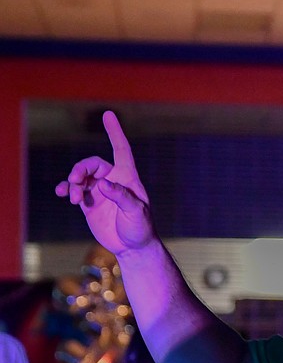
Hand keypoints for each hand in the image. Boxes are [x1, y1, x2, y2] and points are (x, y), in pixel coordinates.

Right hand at [54, 111, 154, 255]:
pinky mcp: (88, 203)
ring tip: (71, 197)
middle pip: (92, 164)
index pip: (121, 150)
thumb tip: (103, 184)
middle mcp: (112, 181)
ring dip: (71, 183)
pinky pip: (73, 190)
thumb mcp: (136, 213)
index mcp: (127, 178)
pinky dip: (65, 188)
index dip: (115, 132)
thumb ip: (122, 197)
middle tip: (75, 181)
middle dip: (80, 169)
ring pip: (80, 176)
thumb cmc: (140, 228)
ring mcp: (99, 191)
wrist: (132, 247)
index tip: (108, 114)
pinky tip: (61, 193)